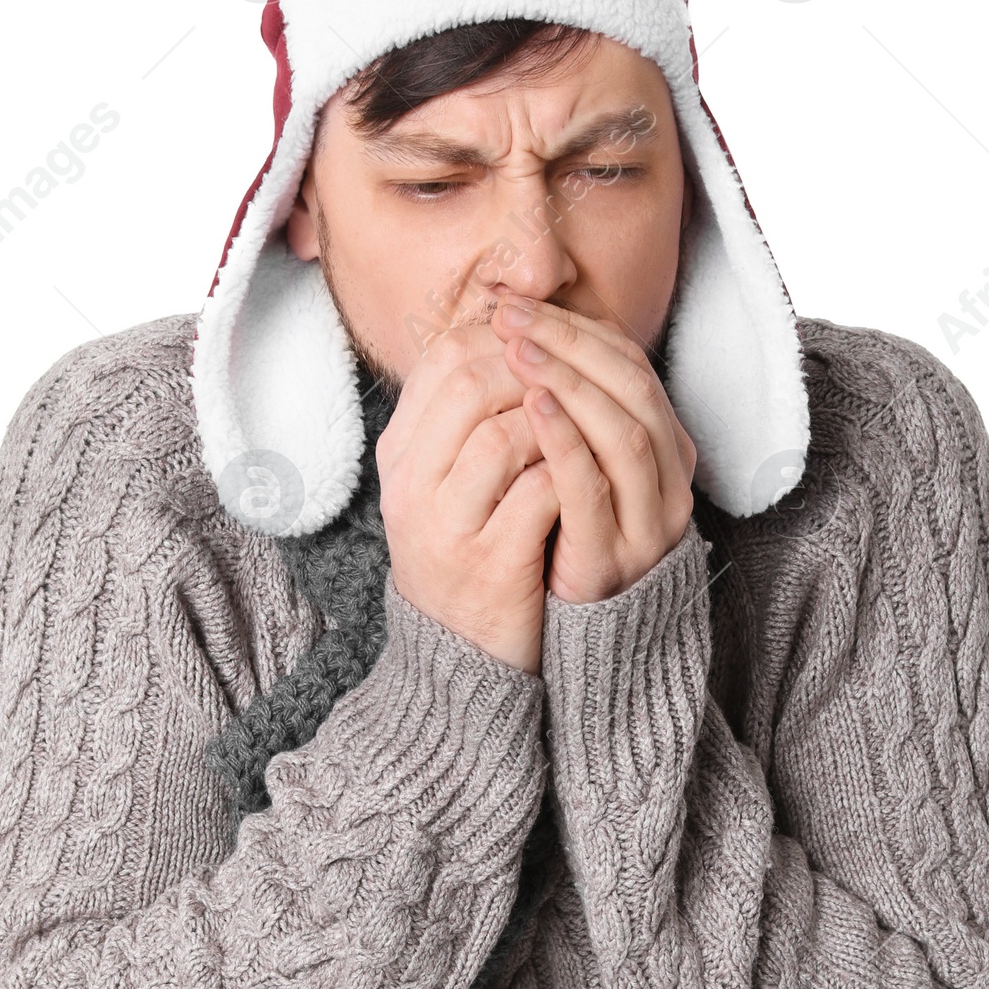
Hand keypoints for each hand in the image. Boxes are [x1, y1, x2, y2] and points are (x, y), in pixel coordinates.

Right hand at [376, 322, 560, 671]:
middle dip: (533, 366)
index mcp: (400, 457)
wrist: (462, 652)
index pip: (442, 359)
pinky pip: (538, 496)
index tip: (546, 341)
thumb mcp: (449, 481)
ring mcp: (448, 528)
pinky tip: (589, 473)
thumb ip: (470, 417)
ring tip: (582, 422)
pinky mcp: (491, 566)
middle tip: (572, 374)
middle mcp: (412, 487)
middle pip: (467, 385)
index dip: (504, 337)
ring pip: (500, 437)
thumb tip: (518, 336)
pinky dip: (569, 473)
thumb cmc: (471, 550)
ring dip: (554, 420)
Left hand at [489, 297, 697, 602]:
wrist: (580, 636)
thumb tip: (517, 332)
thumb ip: (565, 410)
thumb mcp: (576, 466)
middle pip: (631, 388)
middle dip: (569, 343)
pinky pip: (594, 487)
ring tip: (517, 349)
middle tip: (512, 315)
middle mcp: (669, 478)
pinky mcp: (614, 555)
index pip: (629, 365)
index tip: (519, 304)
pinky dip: (564, 440)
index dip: (577, 328)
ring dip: (568, 382)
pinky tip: (529, 407)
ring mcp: (648, 519)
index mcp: (665, 446)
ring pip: (624, 431)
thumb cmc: (566, 538)